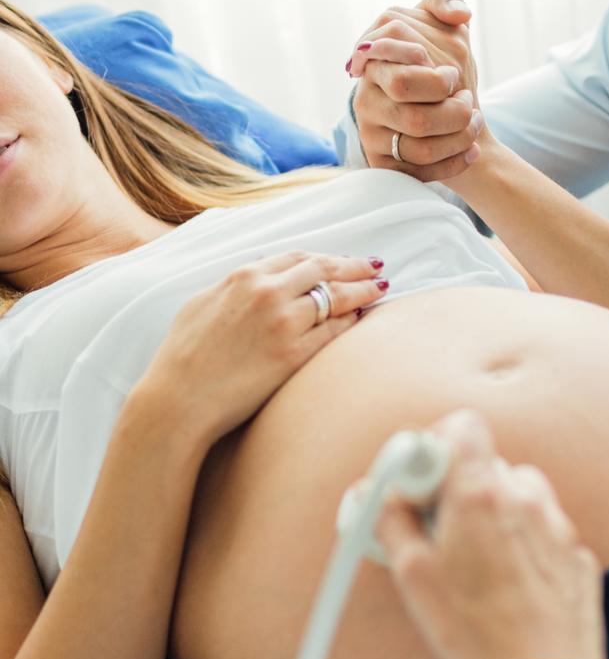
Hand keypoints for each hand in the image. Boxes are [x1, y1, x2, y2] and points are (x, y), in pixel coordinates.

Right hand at [138, 252, 387, 443]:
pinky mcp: (293, 355)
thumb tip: (257, 280)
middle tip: (375, 266)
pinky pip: (333, 332)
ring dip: (362, 291)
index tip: (343, 260)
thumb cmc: (182, 356)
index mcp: (244, 277)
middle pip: (324, 270)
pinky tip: (362, 319)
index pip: (298, 258)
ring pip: (336, 298)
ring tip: (380, 288)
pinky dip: (351, 322)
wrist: (178, 400)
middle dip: (354, 266)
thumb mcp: (202, 304)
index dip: (326, 258)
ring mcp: (283, 323)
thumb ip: (234, 288)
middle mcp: (267, 293)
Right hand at [348, 0, 484, 181]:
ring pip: (419, 135)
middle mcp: (365, 94)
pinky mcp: (382, 164)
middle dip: (449, 98)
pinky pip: (419, 170)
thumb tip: (459, 15)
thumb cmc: (445, 71)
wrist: (449, 125)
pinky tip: (472, 151)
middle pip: (405, 90)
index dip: (427, 64)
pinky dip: (455, 161)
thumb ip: (445, 3)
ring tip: (474, 122)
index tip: (451, 76)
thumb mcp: (446, 31)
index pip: (389, 46)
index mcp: (375, 57)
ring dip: (460, 131)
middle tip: (466, 100)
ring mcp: (370, 131)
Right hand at [377, 410, 608, 658]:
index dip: (434, 447)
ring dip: (493, 512)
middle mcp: (524, 497)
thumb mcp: (413, 577)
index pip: (461, 425)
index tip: (419, 482)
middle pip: (484, 464)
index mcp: (480, 493)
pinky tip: (508, 580)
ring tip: (475, 558)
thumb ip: (391, 521)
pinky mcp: (575, 551)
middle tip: (438, 530)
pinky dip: (523, 541)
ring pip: (517, 493)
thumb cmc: (476, 631)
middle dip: (457, 489)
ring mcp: (556, 523)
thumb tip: (377, 496)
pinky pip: (542, 528)